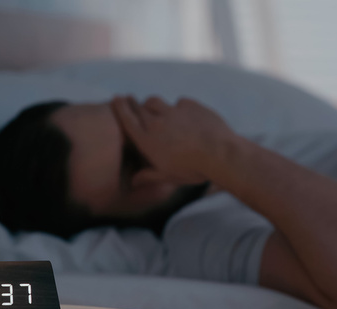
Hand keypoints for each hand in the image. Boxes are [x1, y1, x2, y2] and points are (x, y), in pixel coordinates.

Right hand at [111, 95, 236, 183]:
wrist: (220, 153)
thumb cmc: (192, 169)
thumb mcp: (168, 177)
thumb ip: (148, 176)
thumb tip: (132, 182)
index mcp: (148, 140)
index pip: (128, 119)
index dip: (121, 107)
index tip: (116, 98)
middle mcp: (157, 122)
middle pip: (140, 107)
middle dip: (133, 102)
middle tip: (130, 99)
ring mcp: (174, 111)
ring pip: (156, 101)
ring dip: (152, 104)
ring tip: (155, 108)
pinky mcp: (190, 105)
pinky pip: (180, 102)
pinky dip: (179, 107)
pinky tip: (185, 115)